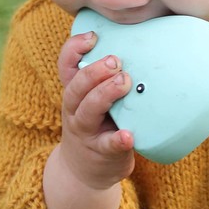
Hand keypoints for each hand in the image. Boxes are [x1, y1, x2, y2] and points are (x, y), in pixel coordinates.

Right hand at [43, 31, 135, 208]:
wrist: (83, 171)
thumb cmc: (97, 124)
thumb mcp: (91, 100)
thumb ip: (106, 78)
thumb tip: (142, 45)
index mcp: (75, 92)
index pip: (67, 66)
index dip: (74, 49)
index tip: (93, 36)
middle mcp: (75, 110)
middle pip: (76, 86)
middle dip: (95, 70)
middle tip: (116, 61)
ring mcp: (87, 132)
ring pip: (88, 111)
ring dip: (104, 94)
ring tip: (124, 82)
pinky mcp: (102, 152)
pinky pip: (108, 145)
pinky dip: (118, 140)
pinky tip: (129, 135)